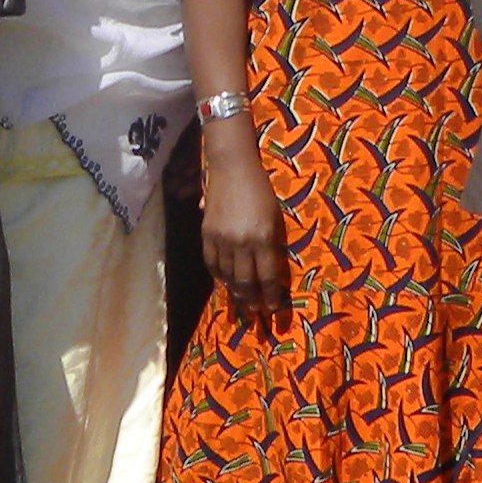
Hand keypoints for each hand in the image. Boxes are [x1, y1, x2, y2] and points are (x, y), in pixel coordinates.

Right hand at [199, 123, 291, 321]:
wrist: (233, 168)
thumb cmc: (261, 190)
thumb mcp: (274, 217)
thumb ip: (271, 245)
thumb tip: (269, 273)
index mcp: (264, 237)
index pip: (267, 277)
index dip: (270, 297)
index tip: (273, 310)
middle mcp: (242, 242)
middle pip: (246, 282)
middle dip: (252, 301)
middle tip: (257, 315)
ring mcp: (222, 239)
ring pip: (227, 277)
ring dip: (235, 293)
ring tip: (242, 304)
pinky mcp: (207, 234)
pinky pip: (212, 264)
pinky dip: (219, 277)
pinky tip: (225, 283)